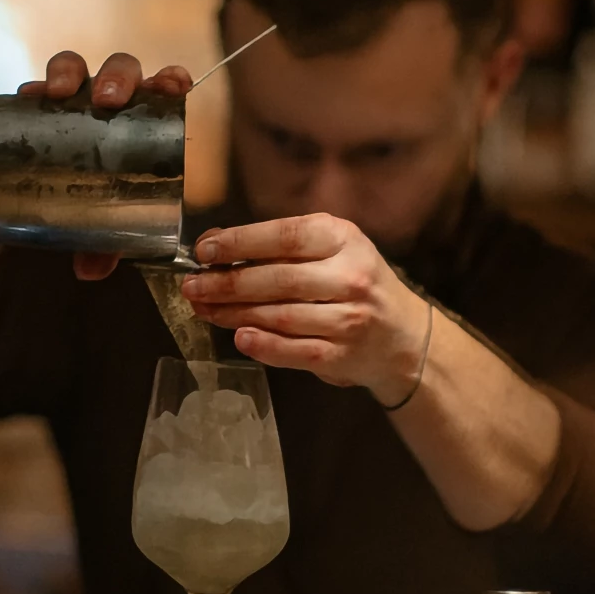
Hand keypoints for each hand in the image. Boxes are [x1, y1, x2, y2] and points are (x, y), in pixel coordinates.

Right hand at [20, 50, 191, 281]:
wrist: (56, 197)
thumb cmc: (99, 202)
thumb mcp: (107, 226)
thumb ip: (104, 245)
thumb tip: (89, 271)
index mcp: (145, 120)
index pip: (165, 87)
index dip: (170, 80)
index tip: (174, 87)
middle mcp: (114, 102)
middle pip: (122, 70)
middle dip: (117, 78)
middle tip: (106, 101)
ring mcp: (77, 97)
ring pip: (79, 68)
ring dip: (70, 74)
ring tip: (59, 94)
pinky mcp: (44, 102)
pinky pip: (41, 86)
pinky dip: (36, 88)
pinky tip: (28, 96)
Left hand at [182, 214, 428, 401]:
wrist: (402, 337)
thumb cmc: (355, 283)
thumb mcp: (331, 249)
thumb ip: (279, 245)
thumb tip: (214, 244)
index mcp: (344, 240)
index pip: (285, 237)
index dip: (240, 242)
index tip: (204, 250)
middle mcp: (350, 277)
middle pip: (278, 279)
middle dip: (227, 283)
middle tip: (192, 286)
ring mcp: (349, 319)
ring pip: (280, 316)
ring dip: (235, 313)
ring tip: (204, 309)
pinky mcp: (342, 356)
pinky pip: (294, 351)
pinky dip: (263, 345)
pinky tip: (239, 337)